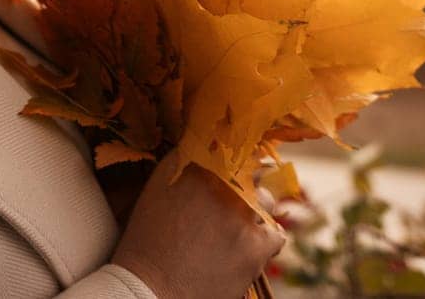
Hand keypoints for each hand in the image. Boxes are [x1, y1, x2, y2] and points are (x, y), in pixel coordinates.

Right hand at [109, 151, 285, 298]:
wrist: (149, 288)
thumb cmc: (147, 240)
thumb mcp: (158, 187)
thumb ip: (185, 160)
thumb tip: (208, 141)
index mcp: (198, 162)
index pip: (233, 148)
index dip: (236, 160)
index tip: (236, 170)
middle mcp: (224, 182)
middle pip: (253, 174)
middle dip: (247, 187)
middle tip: (234, 204)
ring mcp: (243, 214)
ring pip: (266, 203)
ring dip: (256, 212)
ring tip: (239, 228)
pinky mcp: (256, 246)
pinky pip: (276, 235)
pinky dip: (267, 240)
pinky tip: (253, 245)